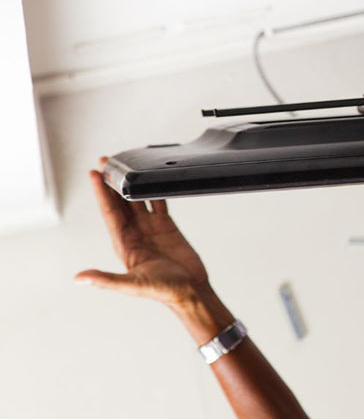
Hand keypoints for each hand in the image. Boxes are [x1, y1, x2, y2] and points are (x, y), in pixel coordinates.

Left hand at [76, 158, 209, 307]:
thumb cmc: (164, 291)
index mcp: (124, 245)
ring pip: (136, 201)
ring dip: (128, 185)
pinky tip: (149, 180)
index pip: (110, 213)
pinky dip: (153, 191)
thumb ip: (106, 280)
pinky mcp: (167, 227)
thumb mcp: (132, 285)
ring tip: (122, 167)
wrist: (191, 291)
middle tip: (105, 163)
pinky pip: (158, 204)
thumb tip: (80, 278)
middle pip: (119, 203)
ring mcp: (151, 230)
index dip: (101, 193)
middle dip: (110, 183)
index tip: (94, 175)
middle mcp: (135, 234)